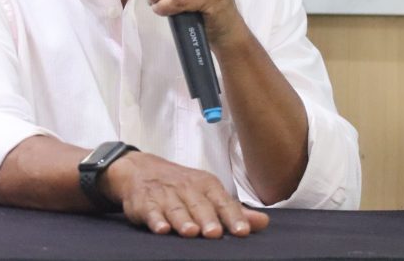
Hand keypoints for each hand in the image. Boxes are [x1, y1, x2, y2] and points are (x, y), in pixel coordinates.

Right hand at [101, 150, 268, 237]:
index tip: (242, 231)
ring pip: (177, 209)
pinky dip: (156, 220)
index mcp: (206, 185)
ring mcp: (165, 195)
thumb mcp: (208, 193)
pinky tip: (161, 229)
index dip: (233, 217)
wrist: (140, 169)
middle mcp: (187, 188)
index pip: (223, 202)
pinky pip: (151, 212)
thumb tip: (263, 222)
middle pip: (200, 206)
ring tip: (191, 232)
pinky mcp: (145, 203)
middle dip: (208, 219)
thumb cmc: (181, 187)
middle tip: (215, 233)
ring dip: (183, 220)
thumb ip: (233, 210)